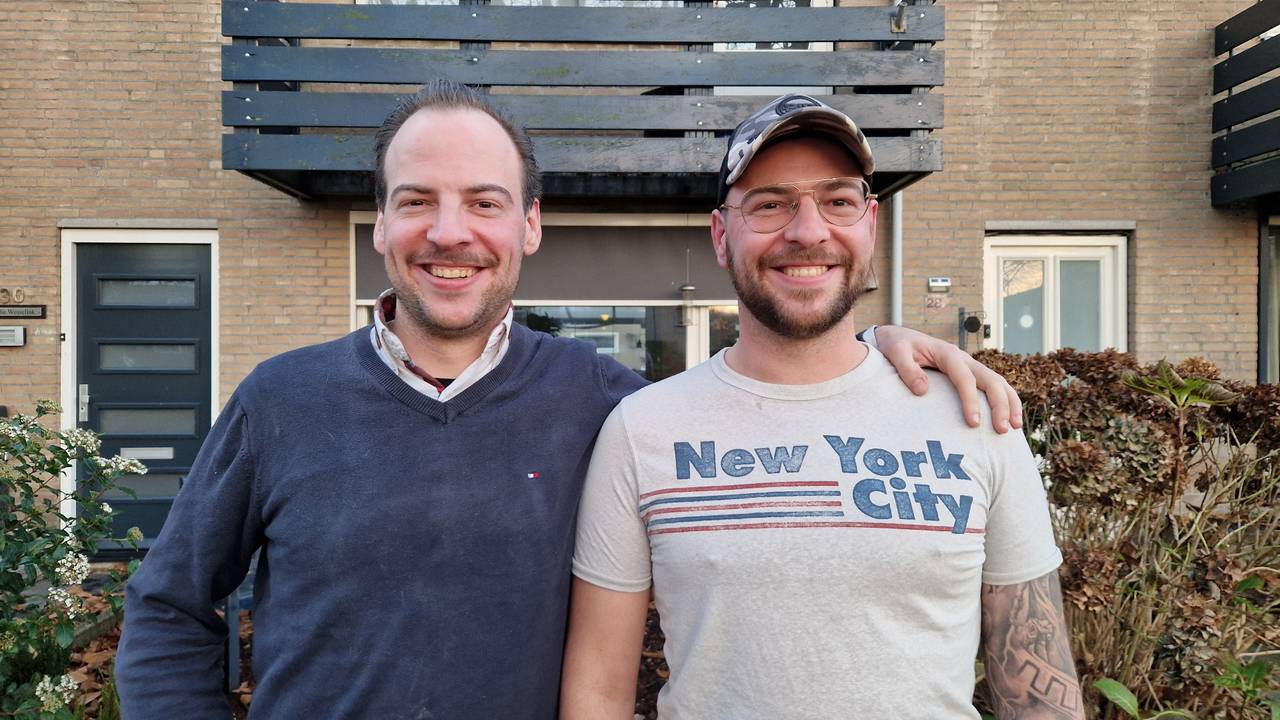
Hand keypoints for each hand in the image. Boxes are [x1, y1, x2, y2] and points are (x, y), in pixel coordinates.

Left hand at [872, 325, 1021, 432]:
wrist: (900, 337)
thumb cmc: (898, 346)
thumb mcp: (896, 353)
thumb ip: (907, 369)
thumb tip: (922, 390)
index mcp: (947, 354)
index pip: (965, 378)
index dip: (971, 400)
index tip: (973, 422)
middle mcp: (964, 359)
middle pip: (991, 379)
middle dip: (1000, 405)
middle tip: (1002, 430)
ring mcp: (970, 366)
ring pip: (998, 382)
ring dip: (1009, 403)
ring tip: (1014, 427)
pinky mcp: (971, 374)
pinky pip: (993, 386)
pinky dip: (1006, 400)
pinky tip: (1010, 418)